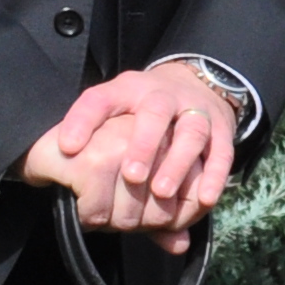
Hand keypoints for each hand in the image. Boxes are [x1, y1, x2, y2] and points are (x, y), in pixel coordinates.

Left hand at [19, 63, 239, 251]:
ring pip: (191, 133)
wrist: (195, 84)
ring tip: (161, 192)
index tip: (67, 147)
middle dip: (144, 145)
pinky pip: (222, 153)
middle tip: (130, 176)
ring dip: (178, 163)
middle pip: (155, 115)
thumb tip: (63, 155)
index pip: (101, 99)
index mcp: (128, 90)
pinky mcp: (222, 131)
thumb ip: (89, 131)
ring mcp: (196, 111)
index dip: (83, 120)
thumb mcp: (112, 109)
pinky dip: (215, 177)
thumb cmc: (141, 108)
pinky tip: (203, 200)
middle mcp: (164, 96)